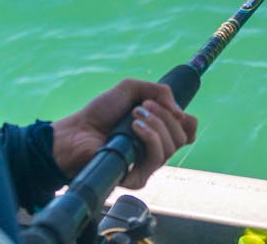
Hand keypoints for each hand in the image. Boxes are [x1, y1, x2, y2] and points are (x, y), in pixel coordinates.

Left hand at [50, 79, 197, 188]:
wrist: (77, 131)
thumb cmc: (100, 113)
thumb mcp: (130, 89)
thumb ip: (159, 91)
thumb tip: (180, 110)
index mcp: (158, 131)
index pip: (188, 131)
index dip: (187, 119)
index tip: (173, 108)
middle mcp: (156, 149)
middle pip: (183, 136)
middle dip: (166, 115)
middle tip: (143, 106)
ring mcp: (148, 164)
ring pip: (172, 146)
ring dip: (156, 124)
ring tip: (134, 115)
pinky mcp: (138, 177)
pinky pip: (157, 158)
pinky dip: (149, 137)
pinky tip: (134, 128)